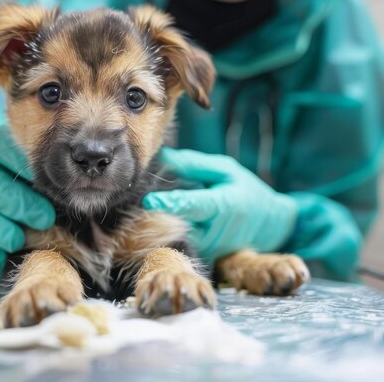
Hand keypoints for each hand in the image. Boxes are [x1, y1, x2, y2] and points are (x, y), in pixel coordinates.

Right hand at [0, 123, 55, 276]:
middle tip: (46, 218)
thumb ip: (62, 173)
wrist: (40, 211)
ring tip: (18, 240)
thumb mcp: (58, 175)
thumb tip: (83, 183)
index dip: (19, 160)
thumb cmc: (56, 186)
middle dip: (16, 201)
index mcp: (3, 149)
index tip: (48, 179)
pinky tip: (0, 258)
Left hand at [143, 148, 297, 262]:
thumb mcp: (226, 170)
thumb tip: (162, 155)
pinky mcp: (203, 256)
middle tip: (139, 200)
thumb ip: (193, 165)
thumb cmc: (245, 190)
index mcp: (224, 205)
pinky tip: (159, 220)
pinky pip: (178, 242)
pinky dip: (166, 230)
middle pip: (177, 223)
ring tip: (150, 208)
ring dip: (158, 222)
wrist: (271, 225)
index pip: (193, 205)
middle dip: (157, 212)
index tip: (149, 201)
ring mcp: (208, 248)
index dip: (170, 203)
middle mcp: (215, 231)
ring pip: (175, 235)